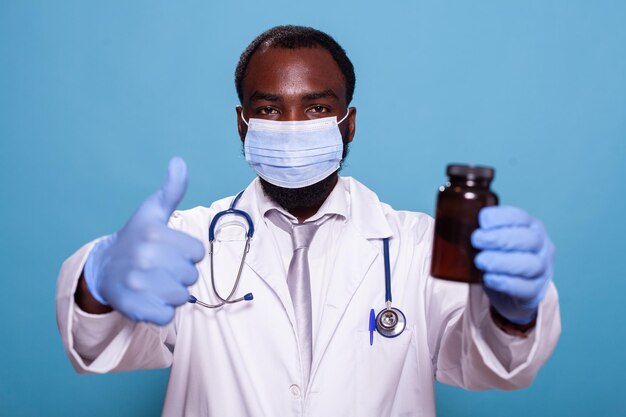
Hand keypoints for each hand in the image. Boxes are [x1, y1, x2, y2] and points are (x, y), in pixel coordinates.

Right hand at [83, 158, 204, 324]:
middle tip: (160, 267)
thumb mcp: (152, 212)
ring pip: (182, 296)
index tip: (170, 249)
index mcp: (155, 235)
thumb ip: (171, 190)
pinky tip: (149, 297)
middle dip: (180, 273)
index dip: (187, 253)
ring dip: (172, 292)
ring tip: (154, 281)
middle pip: (191, 275)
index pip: (198, 252)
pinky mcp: (135, 308)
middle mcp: (146, 259)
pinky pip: (167, 316)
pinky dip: (162, 310)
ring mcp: (139, 285)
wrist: (102, 269)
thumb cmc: (135, 238)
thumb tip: (178, 162)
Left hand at [471, 206, 553, 324]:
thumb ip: (479, 229)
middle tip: (476, 240)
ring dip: (502, 261)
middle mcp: (541, 245)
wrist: (512, 290)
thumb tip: (445, 220)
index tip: (482, 220)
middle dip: (500, 238)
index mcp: (530, 226)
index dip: (501, 217)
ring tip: (480, 261)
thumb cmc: (500, 257)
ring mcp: (542, 269)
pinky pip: (525, 287)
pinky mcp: (535, 291)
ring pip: (529, 264)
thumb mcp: (493, 239)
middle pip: (528, 239)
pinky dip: (506, 282)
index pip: (520, 217)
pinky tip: (489, 278)